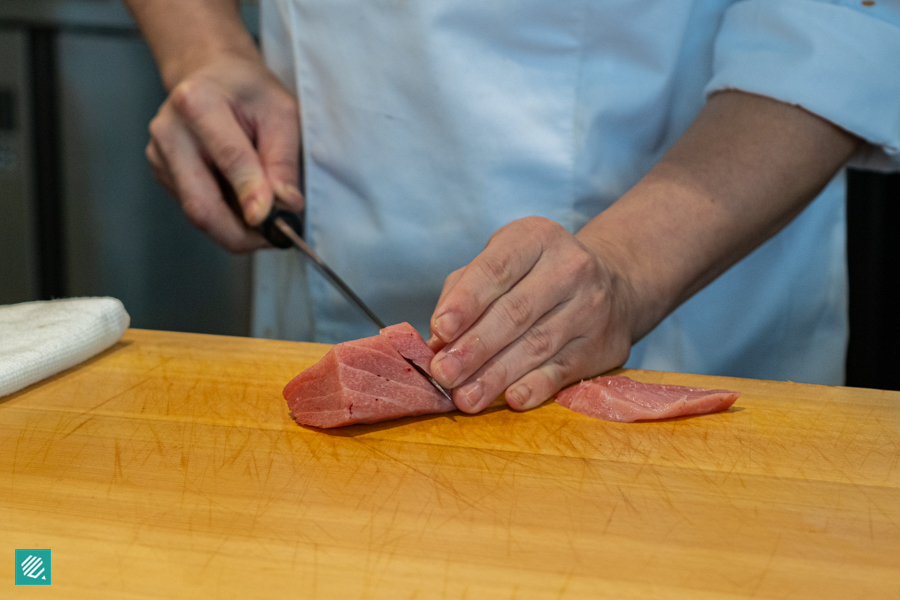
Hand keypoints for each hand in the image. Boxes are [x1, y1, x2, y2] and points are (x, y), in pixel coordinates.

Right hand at [146, 54, 303, 251]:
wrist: (213, 76)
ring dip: (236, 228)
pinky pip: (196, 208)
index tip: (272, 223)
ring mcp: (160, 155)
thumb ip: (282, 161)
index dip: (253, 197)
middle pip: (201, 204)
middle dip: (241, 234)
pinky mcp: (162, 173)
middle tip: (275, 239)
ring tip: (266, 217)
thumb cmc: (249, 92)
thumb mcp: (281, 114)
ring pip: (199, 213)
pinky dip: (225, 216)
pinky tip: (242, 199)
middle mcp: (169, 131)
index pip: (229, 161)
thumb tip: (285, 206)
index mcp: (197, 102)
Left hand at [427, 216, 637, 412]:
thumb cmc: (535, 275)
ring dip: (496, 375)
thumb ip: (463, 293)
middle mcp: (570, 268)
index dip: (466, 302)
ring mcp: (590, 307)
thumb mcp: (500, 262)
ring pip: (537, 345)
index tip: (440, 330)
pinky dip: (536, 387)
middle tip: (444, 373)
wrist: (615, 284)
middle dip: (475, 347)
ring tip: (465, 397)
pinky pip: (564, 369)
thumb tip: (437, 341)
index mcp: (536, 239)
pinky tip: (511, 399)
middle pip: (515, 312)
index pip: (497, 269)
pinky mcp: (601, 345)